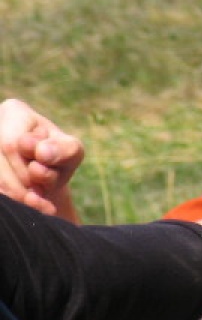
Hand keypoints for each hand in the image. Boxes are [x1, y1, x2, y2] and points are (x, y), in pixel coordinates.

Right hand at [0, 98, 84, 219]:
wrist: (45, 174)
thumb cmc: (59, 158)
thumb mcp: (71, 152)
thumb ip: (63, 150)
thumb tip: (41, 152)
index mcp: (14, 112)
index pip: (12, 144)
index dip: (29, 167)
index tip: (46, 175)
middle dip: (23, 185)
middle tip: (43, 201)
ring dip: (17, 197)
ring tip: (39, 206)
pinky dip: (12, 201)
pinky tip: (31, 208)